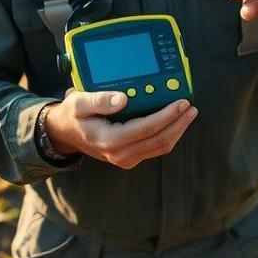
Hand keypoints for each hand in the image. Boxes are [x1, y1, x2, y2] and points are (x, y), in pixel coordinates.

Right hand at [43, 89, 197, 168]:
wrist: (66, 134)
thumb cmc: (73, 115)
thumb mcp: (79, 102)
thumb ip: (99, 100)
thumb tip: (123, 99)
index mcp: (109, 140)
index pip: (146, 129)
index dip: (167, 116)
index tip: (181, 102)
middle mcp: (119, 154)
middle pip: (158, 140)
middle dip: (178, 123)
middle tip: (191, 107)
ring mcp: (125, 159)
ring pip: (160, 147)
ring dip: (177, 130)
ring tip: (188, 113)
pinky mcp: (129, 158)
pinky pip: (154, 148)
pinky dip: (168, 135)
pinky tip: (175, 122)